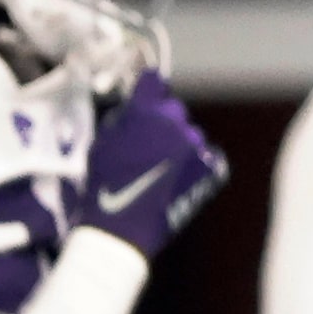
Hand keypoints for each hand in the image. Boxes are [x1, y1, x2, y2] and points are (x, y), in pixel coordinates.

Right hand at [80, 69, 226, 257]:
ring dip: (178, 144)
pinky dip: (193, 163)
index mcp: (146, 111)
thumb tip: (135, 104)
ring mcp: (196, 145)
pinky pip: (204, 155)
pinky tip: (176, 179)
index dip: (150, 89)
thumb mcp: (101, 143)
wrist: (122, 231)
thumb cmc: (104, 187)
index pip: (154, 81)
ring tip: (160, 170)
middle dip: (162, 122)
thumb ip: (122, 117)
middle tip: (148, 146)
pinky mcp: (211, 167)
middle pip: (173, 110)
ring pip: (189, 135)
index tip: (148, 94)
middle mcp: (175, 122)